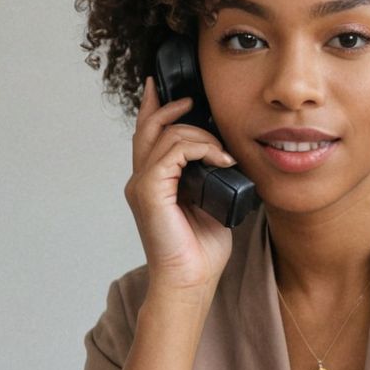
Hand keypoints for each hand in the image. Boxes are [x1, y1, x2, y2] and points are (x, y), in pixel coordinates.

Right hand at [124, 77, 234, 294]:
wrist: (191, 281)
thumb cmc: (201, 251)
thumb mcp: (211, 205)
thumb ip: (211, 180)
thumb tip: (228, 159)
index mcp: (153, 184)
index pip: (147, 136)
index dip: (152, 108)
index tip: (162, 87)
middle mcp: (141, 181)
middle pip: (148, 127)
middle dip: (170, 105)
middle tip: (193, 99)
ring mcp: (142, 185)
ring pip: (166, 135)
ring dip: (201, 135)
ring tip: (224, 153)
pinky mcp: (149, 190)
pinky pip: (173, 151)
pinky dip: (201, 148)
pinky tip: (221, 159)